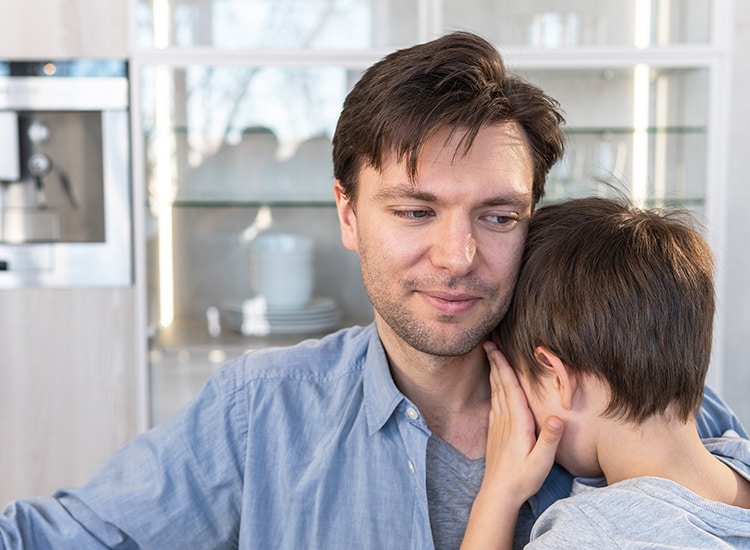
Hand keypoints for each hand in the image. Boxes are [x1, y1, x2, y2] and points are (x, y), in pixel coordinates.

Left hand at [481, 341, 562, 505]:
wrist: (498, 494)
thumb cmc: (523, 479)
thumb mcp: (542, 462)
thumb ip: (550, 440)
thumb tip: (557, 418)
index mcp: (518, 423)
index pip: (510, 389)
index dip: (504, 367)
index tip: (496, 348)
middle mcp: (505, 420)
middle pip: (500, 385)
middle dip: (495, 362)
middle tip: (488, 341)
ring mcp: (498, 425)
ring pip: (495, 392)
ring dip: (493, 372)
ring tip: (491, 356)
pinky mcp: (495, 432)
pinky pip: (494, 403)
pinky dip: (494, 389)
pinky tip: (494, 385)